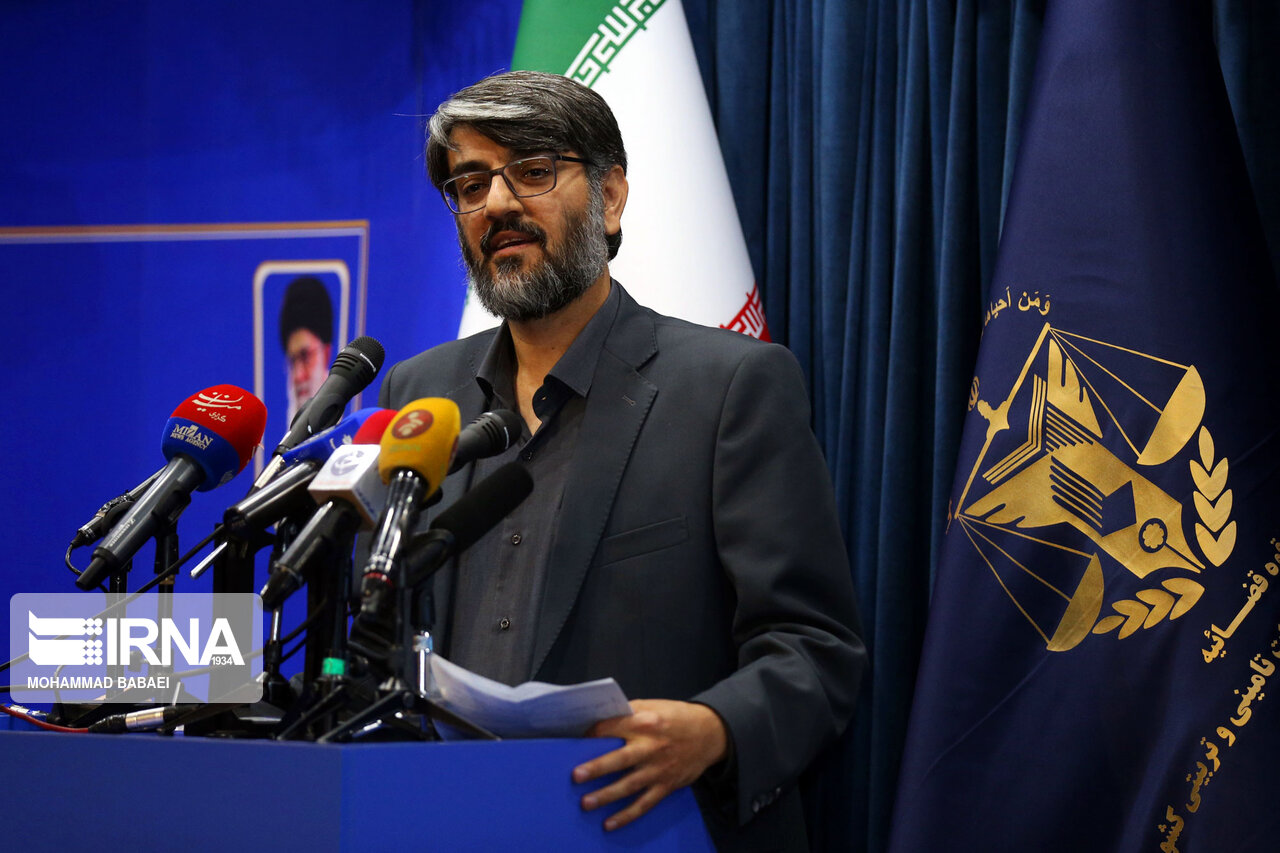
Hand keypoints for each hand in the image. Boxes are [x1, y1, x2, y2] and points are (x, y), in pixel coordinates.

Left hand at [572, 699, 728, 830]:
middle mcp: (652, 746)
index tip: (575, 742)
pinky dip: (627, 815)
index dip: (592, 735)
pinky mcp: (666, 785)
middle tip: (576, 776)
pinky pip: (645, 803)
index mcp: (646, 722)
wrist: (711, 733)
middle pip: (620, 758)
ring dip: (607, 795)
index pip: (613, 728)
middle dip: (597, 768)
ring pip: (630, 785)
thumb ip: (628, 713)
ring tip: (586, 803)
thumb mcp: (654, 706)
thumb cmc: (676, 717)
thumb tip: (598, 723)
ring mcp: (659, 768)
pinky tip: (609, 823)